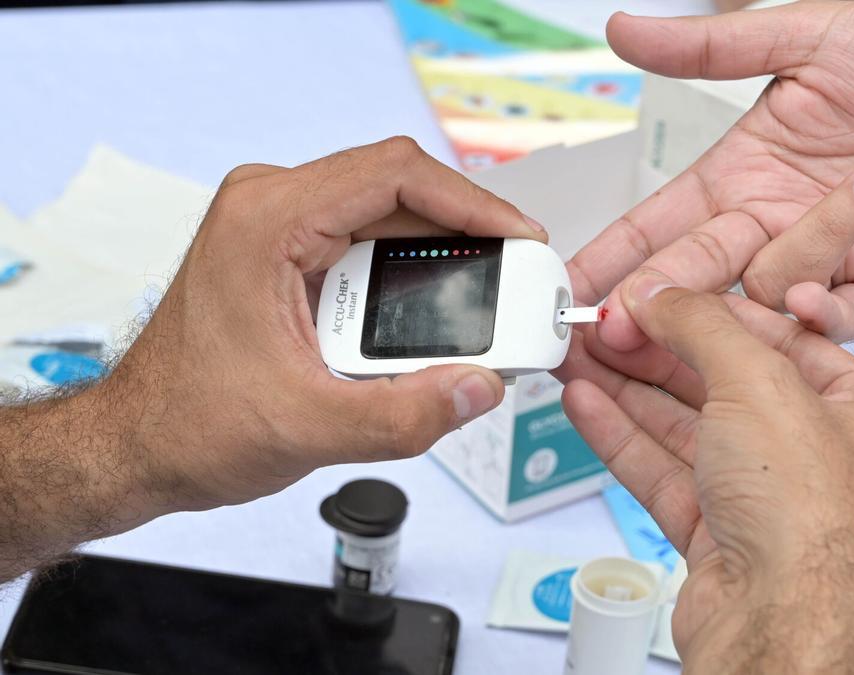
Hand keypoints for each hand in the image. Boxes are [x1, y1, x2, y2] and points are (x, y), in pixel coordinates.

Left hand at [100, 137, 544, 510]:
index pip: (395, 175)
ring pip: (389, 217)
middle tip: (516, 275)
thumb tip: (478, 388)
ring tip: (486, 299)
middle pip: (400, 191)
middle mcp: (270, 206)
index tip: (519, 237)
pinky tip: (436, 314)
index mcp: (266, 220)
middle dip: (468, 232)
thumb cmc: (187, 421)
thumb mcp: (308, 429)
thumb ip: (404, 415)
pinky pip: (369, 243)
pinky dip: (412, 274)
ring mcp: (278, 226)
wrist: (138, 444)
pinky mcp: (288, 253)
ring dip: (442, 256)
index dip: (472, 202)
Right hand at [562, 279, 853, 671]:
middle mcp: (825, 457)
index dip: (711, 313)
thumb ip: (705, 328)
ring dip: (630, 390)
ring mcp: (772, 500)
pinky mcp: (724, 537)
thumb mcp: (761, 386)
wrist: (779, 630)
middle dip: (658, 352)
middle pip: (727, 383)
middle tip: (606, 325)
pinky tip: (589, 403)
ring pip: (689, 429)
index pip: (782, 340)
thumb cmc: (813, 527)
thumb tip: (664, 296)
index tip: (657, 296)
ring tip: (581, 356)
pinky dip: (625, 437)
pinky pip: (668, 472)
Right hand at [569, 3, 853, 346]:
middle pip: (698, 277)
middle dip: (654, 303)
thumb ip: (713, 47)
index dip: (616, 255)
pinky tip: (808, 297)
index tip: (572, 286)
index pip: (662, 225)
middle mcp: (774, 224)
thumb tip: (623, 27)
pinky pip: (837, 319)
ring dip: (752, 292)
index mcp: (743, 173)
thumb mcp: (806, 37)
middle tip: (615, 328)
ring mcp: (826, 261)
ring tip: (748, 287)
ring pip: (764, 297)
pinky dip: (819, 316)